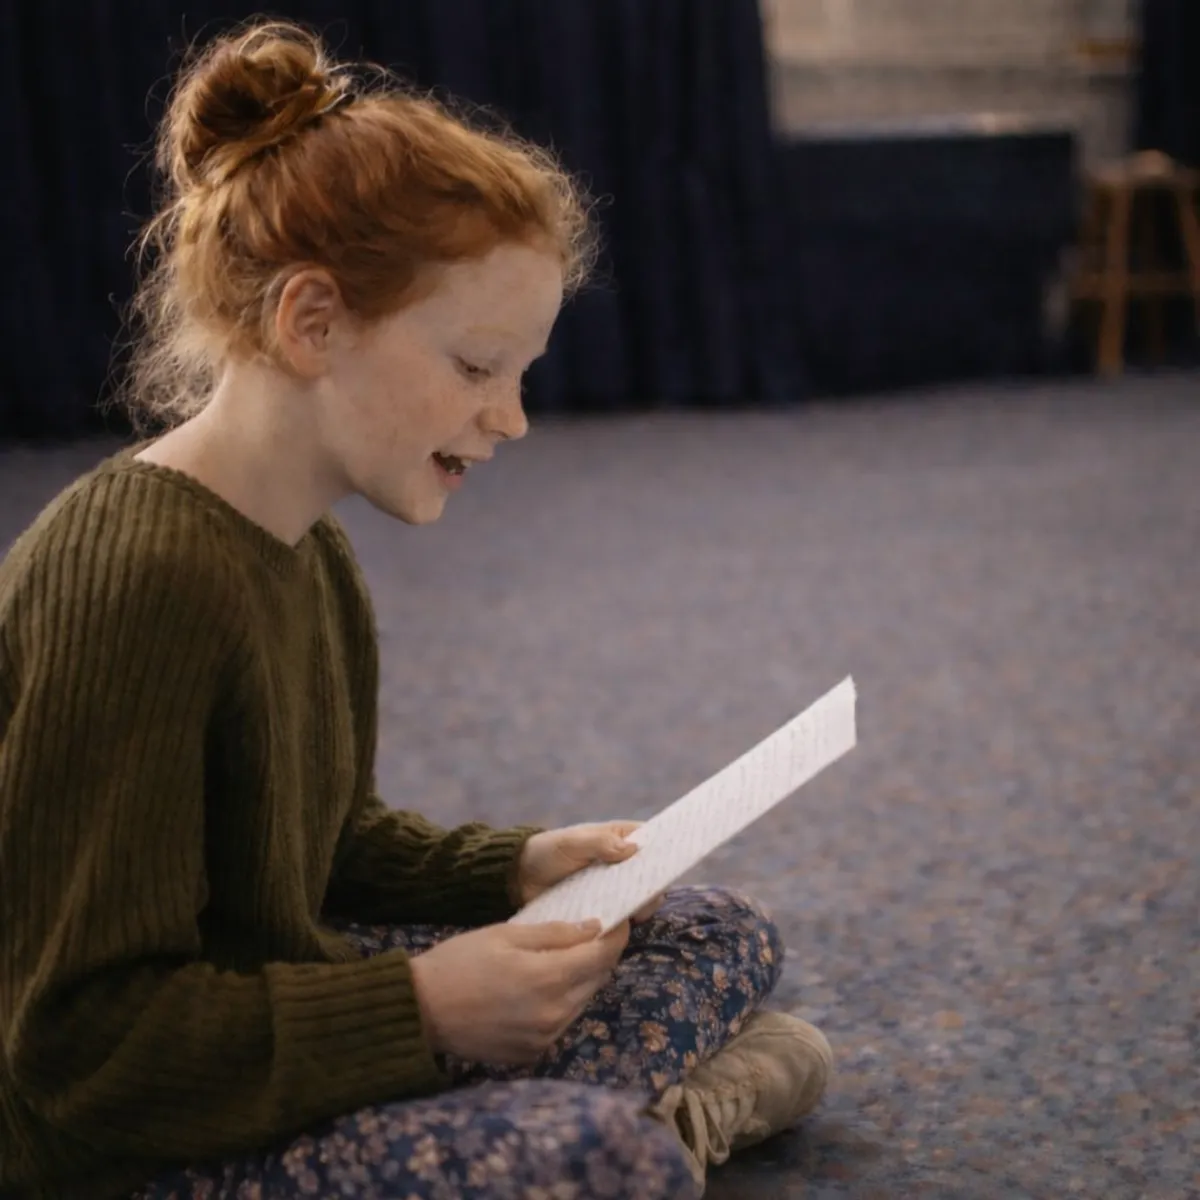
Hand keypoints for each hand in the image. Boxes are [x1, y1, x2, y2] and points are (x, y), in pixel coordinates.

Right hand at [409, 920, 629, 1063]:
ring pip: (582, 1002)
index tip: (620, 920)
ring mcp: (545, 1039)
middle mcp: (554, 1015)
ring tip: (563, 959)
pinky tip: (540, 988)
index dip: (617, 936)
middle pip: (596, 980)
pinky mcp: (533, 1053)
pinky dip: (561, 1002)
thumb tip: (595, 927)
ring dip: (581, 980)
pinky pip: (562, 1022)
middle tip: (591, 935)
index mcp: (549, 979)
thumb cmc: (461, 962)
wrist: (421, 1011)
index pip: (602, 956)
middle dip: (599, 955)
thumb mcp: (507, 934)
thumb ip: (555, 933)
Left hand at [516, 821, 664, 923]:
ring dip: (641, 905)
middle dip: (654, 885)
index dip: (666, 849)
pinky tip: (621, 925)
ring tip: (633, 913)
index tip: (675, 862)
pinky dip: (624, 921)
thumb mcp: (571, 843)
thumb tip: (632, 849)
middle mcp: (622, 864)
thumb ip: (599, 843)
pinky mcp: (603, 910)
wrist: (519, 879)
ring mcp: (613, 888)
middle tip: (648, 896)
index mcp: (618, 838)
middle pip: (651, 874)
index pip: (652, 842)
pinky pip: (621, 916)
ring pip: (640, 898)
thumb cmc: (547, 851)